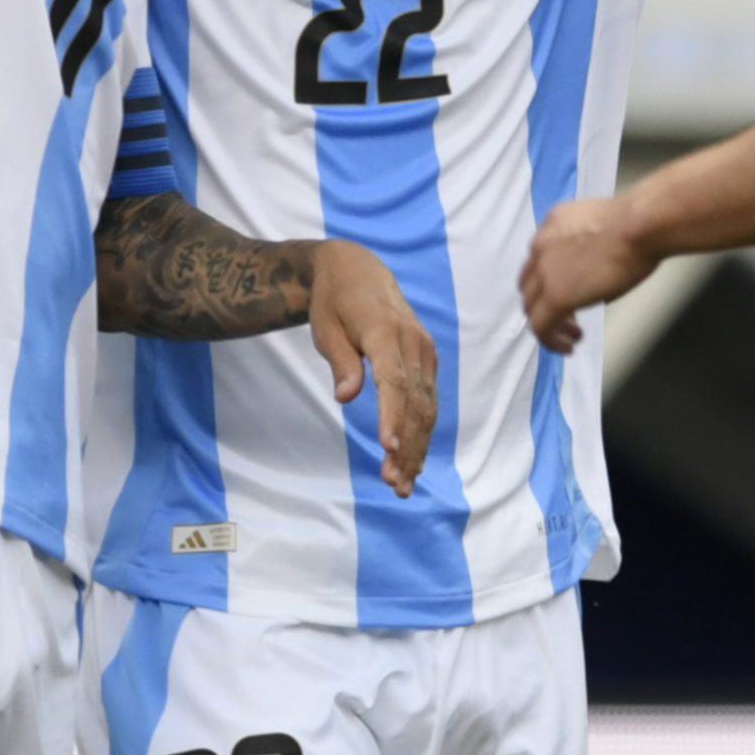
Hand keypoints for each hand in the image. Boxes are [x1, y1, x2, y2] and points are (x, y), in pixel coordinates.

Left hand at [308, 240, 436, 495]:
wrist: (357, 270)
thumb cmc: (334, 302)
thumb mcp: (326, 329)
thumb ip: (341, 363)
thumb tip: (346, 397)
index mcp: (386, 333)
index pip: (394, 382)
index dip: (393, 417)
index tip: (389, 449)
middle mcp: (414, 343)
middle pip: (415, 403)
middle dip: (407, 447)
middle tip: (394, 484)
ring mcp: (425, 352)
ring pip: (426, 408)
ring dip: (417, 448)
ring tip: (402, 484)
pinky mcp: (427, 359)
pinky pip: (428, 401)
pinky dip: (422, 433)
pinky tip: (414, 461)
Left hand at [521, 196, 656, 355]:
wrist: (640, 226)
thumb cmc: (639, 223)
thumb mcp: (602, 225)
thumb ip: (589, 242)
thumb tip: (598, 261)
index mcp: (554, 224)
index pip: (539, 259)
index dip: (550, 281)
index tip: (571, 293)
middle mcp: (541, 246)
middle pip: (530, 285)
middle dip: (545, 304)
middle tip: (569, 318)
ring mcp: (545, 272)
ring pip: (531, 308)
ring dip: (550, 325)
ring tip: (572, 336)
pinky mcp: (555, 297)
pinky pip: (541, 327)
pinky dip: (551, 341)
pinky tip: (568, 347)